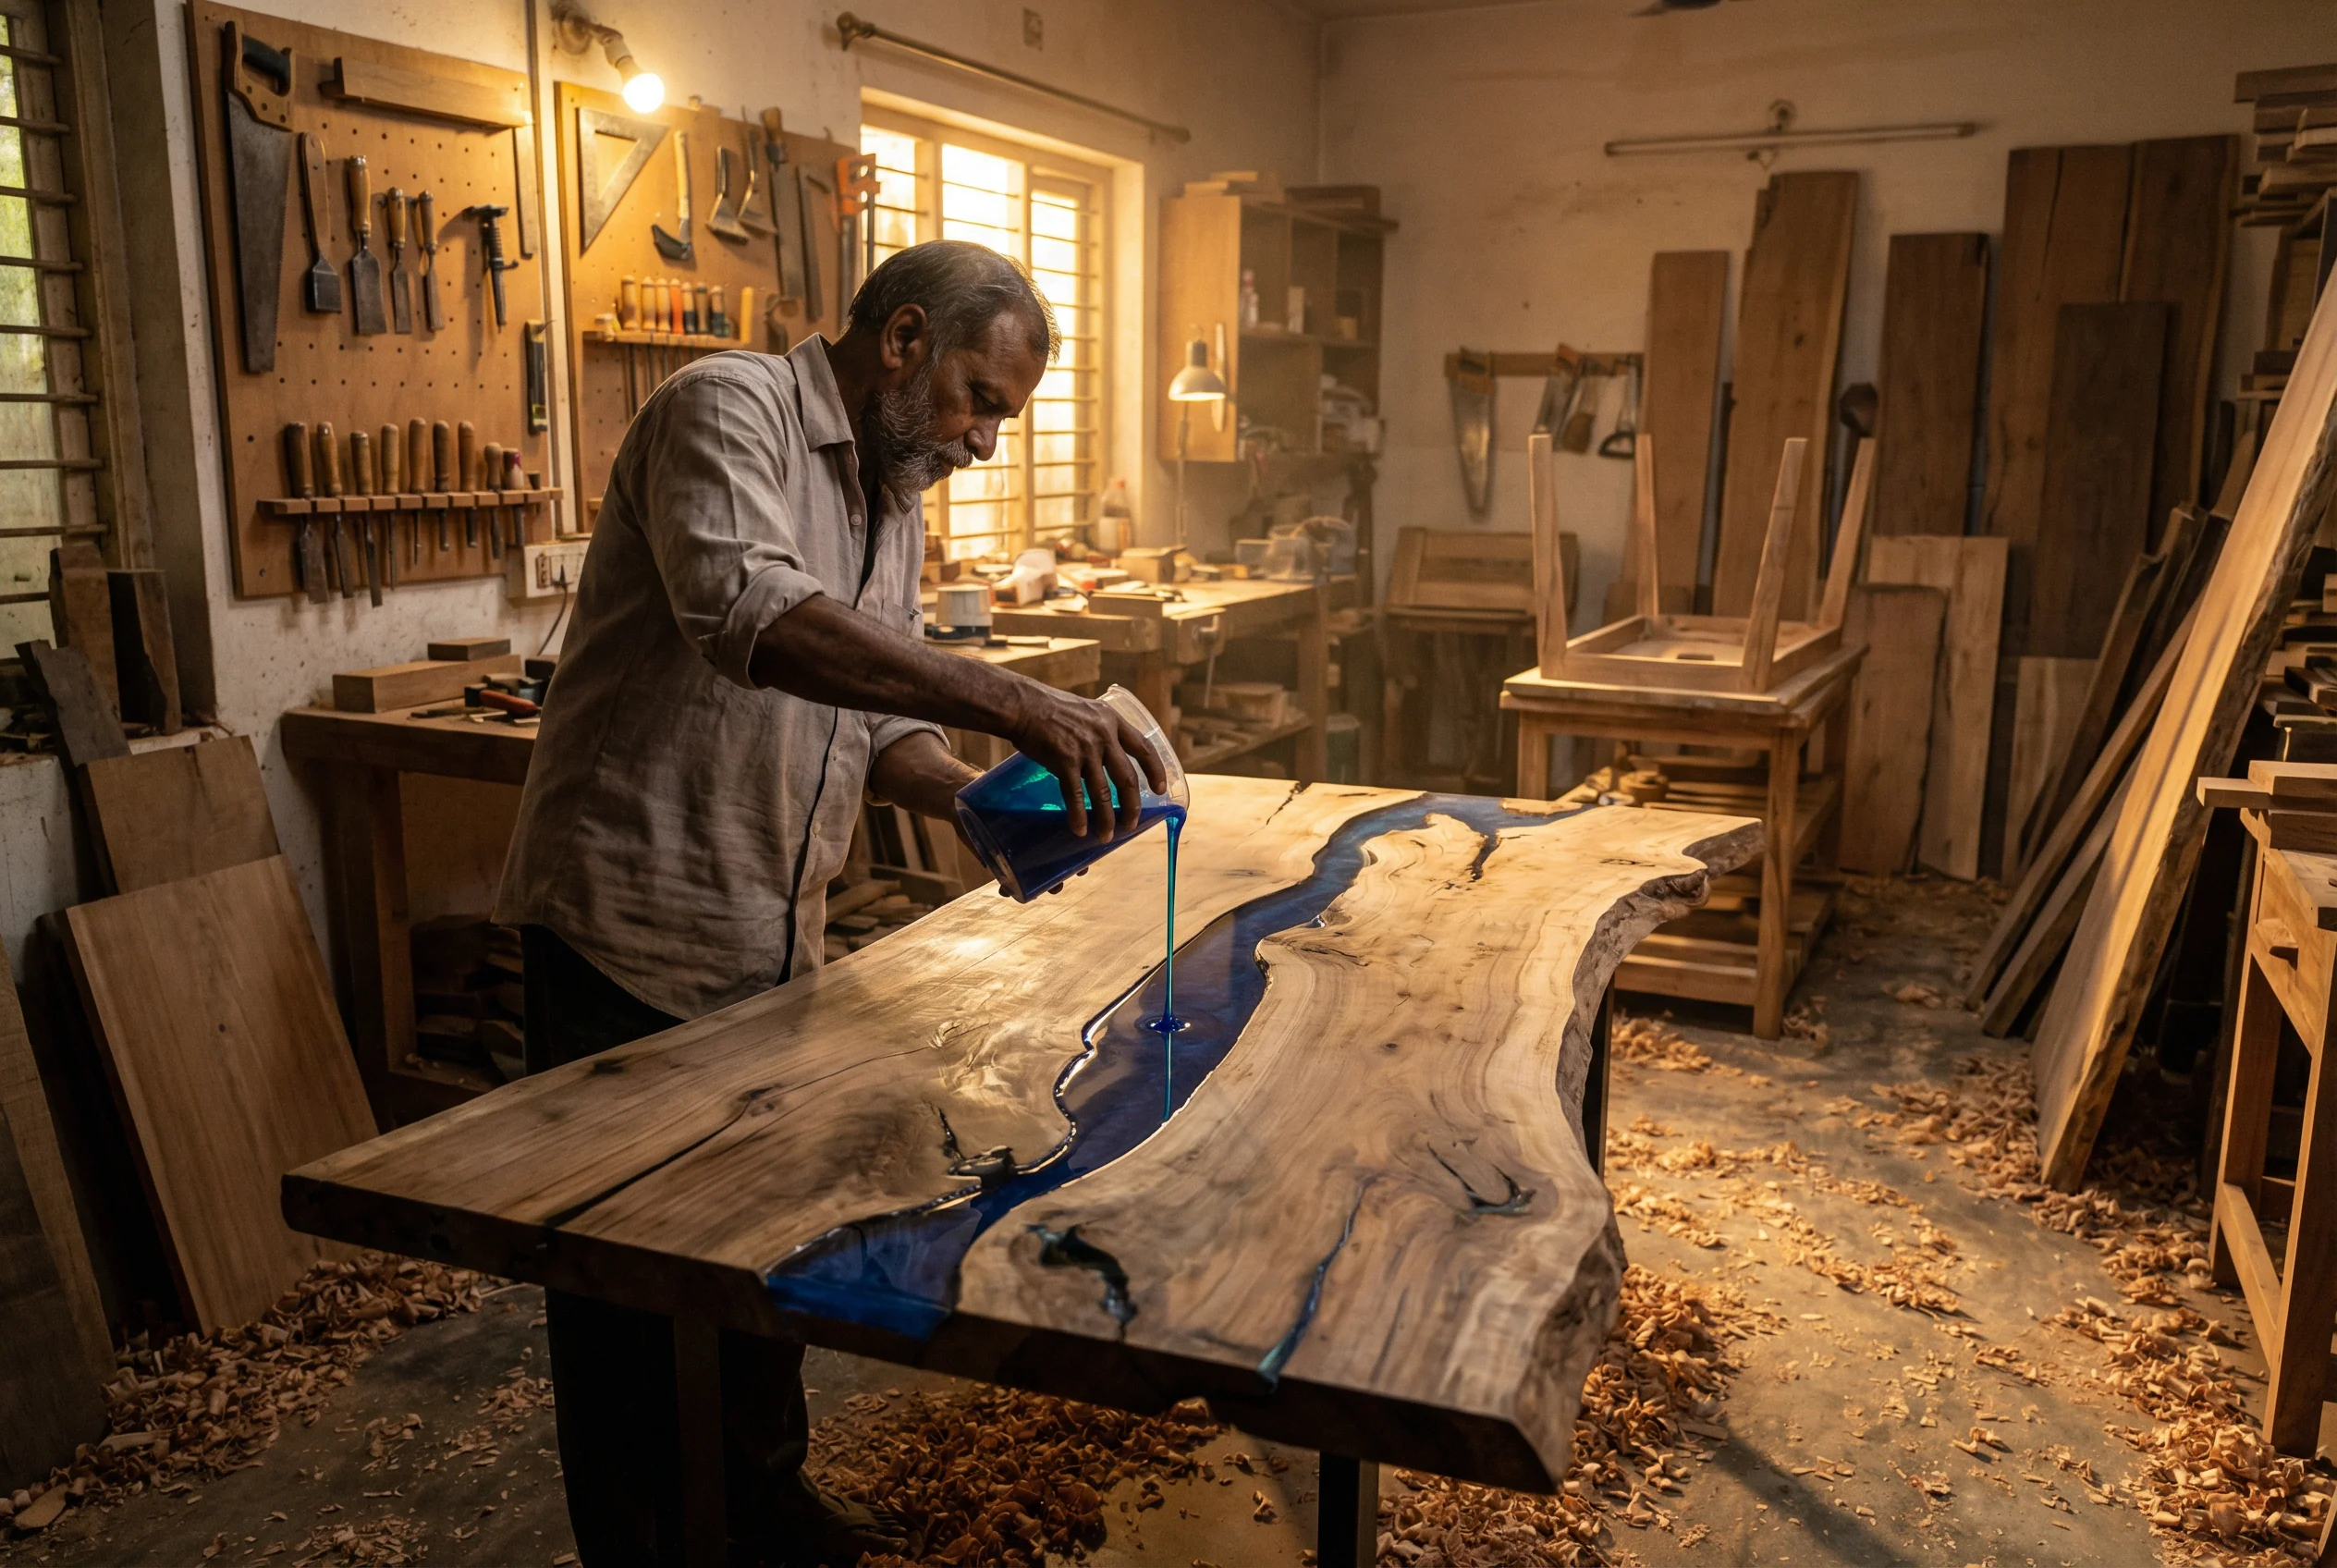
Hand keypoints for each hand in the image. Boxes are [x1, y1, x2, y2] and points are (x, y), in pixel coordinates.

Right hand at [1007, 686, 1169, 839]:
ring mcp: (1085, 750)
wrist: (1023, 705)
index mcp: (1112, 721)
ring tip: (1107, 836)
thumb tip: (1106, 755)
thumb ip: (1100, 730)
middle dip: (1132, 805)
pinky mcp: (1064, 762)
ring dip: (1106, 818)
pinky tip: (1080, 829)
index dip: (1156, 771)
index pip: (1144, 748)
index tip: (1160, 789)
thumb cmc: (1050, 707)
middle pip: (1127, 777)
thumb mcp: (1087, 711)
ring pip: (1102, 793)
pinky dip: (1078, 815)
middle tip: (1132, 824)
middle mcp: (1103, 736)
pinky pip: (1075, 796)